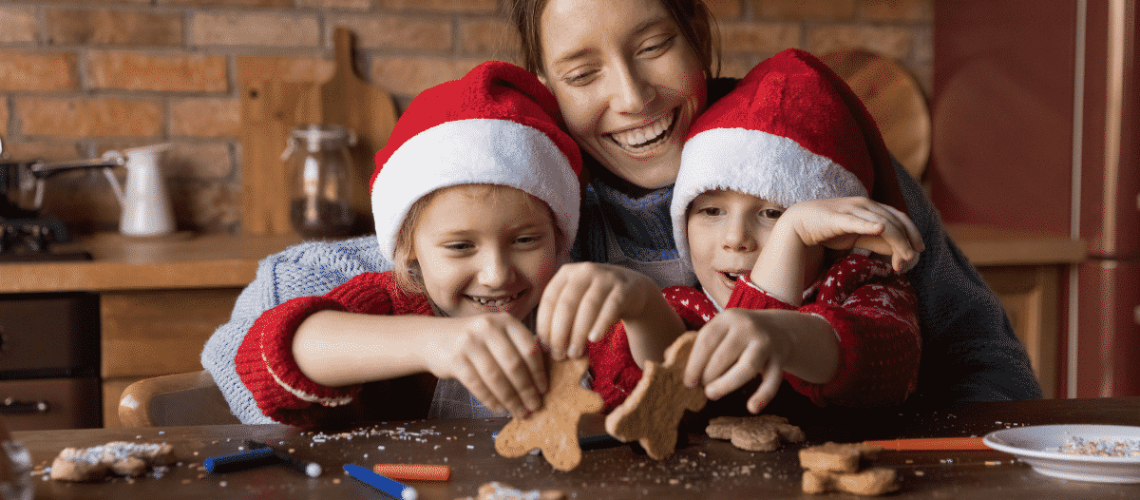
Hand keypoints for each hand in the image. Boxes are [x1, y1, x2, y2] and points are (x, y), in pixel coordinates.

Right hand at [421, 313, 546, 417]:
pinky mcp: (455, 359)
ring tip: (520, 412)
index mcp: (505, 321)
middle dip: (527, 390)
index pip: (529, 348)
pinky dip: (491, 400)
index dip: (539, 372)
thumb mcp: (497, 336)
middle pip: (514, 364)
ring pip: (496, 377)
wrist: (432, 338)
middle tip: (535, 406)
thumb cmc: (475, 342)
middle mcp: (488, 327)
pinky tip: (500, 409)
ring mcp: (470, 342)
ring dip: (511, 399)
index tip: (544, 390)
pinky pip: (478, 385)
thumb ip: (517, 349)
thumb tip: (542, 381)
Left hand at [536, 262, 660, 360]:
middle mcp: (584, 271)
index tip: (544, 347)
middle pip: (567, 304)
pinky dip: (601, 324)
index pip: (549, 299)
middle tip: (559, 355)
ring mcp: (606, 277)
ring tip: (574, 353)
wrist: (632, 290)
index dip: (544, 324)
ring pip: (588, 307)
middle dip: (560, 333)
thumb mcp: (575, 300)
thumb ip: (559, 316)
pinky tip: (593, 339)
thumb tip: (541, 345)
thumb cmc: (596, 300)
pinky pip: (611, 307)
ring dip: (578, 333)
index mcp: (566, 273)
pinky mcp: (624, 288)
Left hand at [683, 309, 792, 413]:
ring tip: (712, 394)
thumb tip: (667, 359)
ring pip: (746, 368)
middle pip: (723, 357)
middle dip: (708, 376)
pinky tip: (752, 408)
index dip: (694, 364)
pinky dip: (763, 395)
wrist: (779, 329)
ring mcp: (765, 343)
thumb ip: (698, 343)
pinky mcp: (779, 359)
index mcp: (727, 318)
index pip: (706, 341)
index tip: (687, 383)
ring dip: (726, 384)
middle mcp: (747, 327)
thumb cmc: (739, 334)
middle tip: (701, 389)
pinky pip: (772, 380)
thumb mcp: (721, 330)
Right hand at [780, 197, 923, 272]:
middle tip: (912, 258)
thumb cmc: (829, 230)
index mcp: (871, 207)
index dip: (912, 233)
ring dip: (897, 240)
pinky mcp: (837, 217)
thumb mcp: (858, 236)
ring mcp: (851, 209)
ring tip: (905, 256)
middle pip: (895, 221)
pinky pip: (856, 221)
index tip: (918, 251)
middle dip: (907, 240)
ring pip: (882, 223)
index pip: (899, 217)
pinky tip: (880, 228)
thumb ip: (876, 241)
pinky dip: (869, 224)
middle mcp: (864, 204)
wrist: (799, 223)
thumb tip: (898, 252)